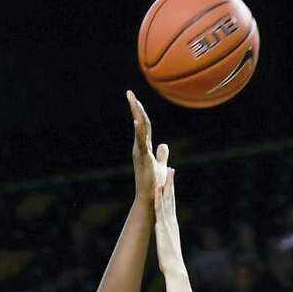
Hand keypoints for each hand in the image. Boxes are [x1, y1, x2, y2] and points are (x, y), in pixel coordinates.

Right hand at [128, 90, 162, 204]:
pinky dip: (139, 131)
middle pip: (140, 123)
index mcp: (144, 148)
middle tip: (129, 92)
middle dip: (135, 107)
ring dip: (136, 114)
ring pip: (139, 129)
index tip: (135, 98)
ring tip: (132, 100)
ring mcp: (140, 153)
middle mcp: (140, 148)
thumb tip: (163, 145)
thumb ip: (162, 155)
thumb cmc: (155, 185)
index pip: (144, 125)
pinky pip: (140, 142)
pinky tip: (136, 120)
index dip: (141, 112)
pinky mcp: (142, 159)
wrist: (151, 200)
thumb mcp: (161, 165)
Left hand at [152, 156, 180, 273]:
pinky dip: (159, 198)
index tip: (171, 183)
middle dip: (171, 184)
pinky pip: (160, 209)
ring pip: (167, 201)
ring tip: (167, 172)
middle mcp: (171, 221)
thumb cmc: (171, 262)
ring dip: (167, 186)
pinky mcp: (162, 226)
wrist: (175, 269)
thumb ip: (167, 240)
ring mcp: (168, 223)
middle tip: (171, 170)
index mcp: (172, 225)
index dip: (171, 193)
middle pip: (171, 199)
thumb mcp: (168, 247)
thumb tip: (165, 240)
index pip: (172, 206)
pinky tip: (158, 188)